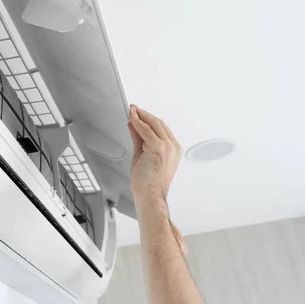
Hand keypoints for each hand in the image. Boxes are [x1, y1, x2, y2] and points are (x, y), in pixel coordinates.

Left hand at [128, 105, 186, 254]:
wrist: (150, 195)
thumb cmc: (147, 182)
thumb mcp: (141, 155)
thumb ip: (138, 139)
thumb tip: (133, 126)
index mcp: (173, 149)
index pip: (161, 128)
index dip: (149, 119)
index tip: (139, 113)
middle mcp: (172, 146)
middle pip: (158, 123)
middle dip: (145, 114)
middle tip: (133, 108)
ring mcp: (167, 146)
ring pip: (153, 124)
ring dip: (141, 115)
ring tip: (132, 110)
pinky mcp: (158, 148)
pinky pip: (146, 130)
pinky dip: (138, 122)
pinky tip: (132, 117)